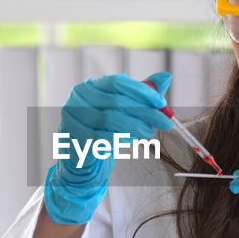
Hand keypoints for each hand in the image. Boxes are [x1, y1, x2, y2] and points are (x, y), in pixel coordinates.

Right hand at [44, 72, 173, 223]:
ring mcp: (73, 118)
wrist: (82, 160)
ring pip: (111, 119)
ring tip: (149, 133)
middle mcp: (77, 99)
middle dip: (146, 112)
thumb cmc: (103, 131)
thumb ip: (142, 94)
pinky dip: (122, 139)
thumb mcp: (123, 111)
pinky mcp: (75, 138)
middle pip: (117, 101)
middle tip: (165, 122)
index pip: (117, 82)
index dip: (141, 91)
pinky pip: (103, 138)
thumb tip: (165, 77)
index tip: (161, 103)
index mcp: (89, 87)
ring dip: (136, 126)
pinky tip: (133, 141)